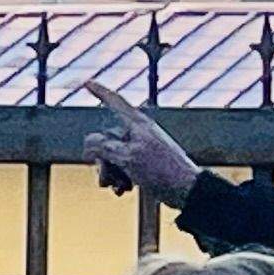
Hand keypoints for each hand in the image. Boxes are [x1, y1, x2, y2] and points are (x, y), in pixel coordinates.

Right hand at [80, 81, 201, 202]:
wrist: (186, 191)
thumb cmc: (162, 171)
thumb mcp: (127, 158)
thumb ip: (103, 147)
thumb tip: (88, 142)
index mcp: (137, 124)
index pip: (114, 101)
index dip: (99, 92)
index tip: (86, 82)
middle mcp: (138, 133)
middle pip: (106, 139)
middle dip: (102, 160)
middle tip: (106, 177)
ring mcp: (140, 149)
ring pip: (112, 156)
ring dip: (110, 173)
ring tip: (118, 187)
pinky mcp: (144, 164)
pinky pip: (123, 167)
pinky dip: (120, 178)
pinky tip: (124, 189)